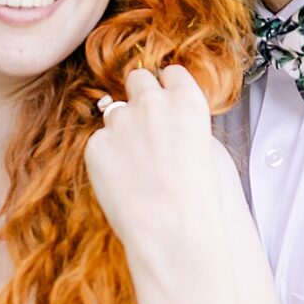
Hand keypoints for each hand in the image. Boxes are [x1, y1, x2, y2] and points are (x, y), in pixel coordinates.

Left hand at [85, 64, 224, 262]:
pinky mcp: (96, 146)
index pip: (170, 73)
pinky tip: (123, 182)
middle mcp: (151, 103)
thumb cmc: (198, 197)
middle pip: (138, 79)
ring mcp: (119, 123)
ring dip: (122, 130)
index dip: (167, 89)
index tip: (166, 102)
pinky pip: (99, 143)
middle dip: (140, 96)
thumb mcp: (207, 148)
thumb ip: (185, 121)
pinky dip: (107, 158)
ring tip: (137, 165)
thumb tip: (170, 117)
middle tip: (145, 126)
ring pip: (114, 112)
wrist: (175, 230)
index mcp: (186, 100)